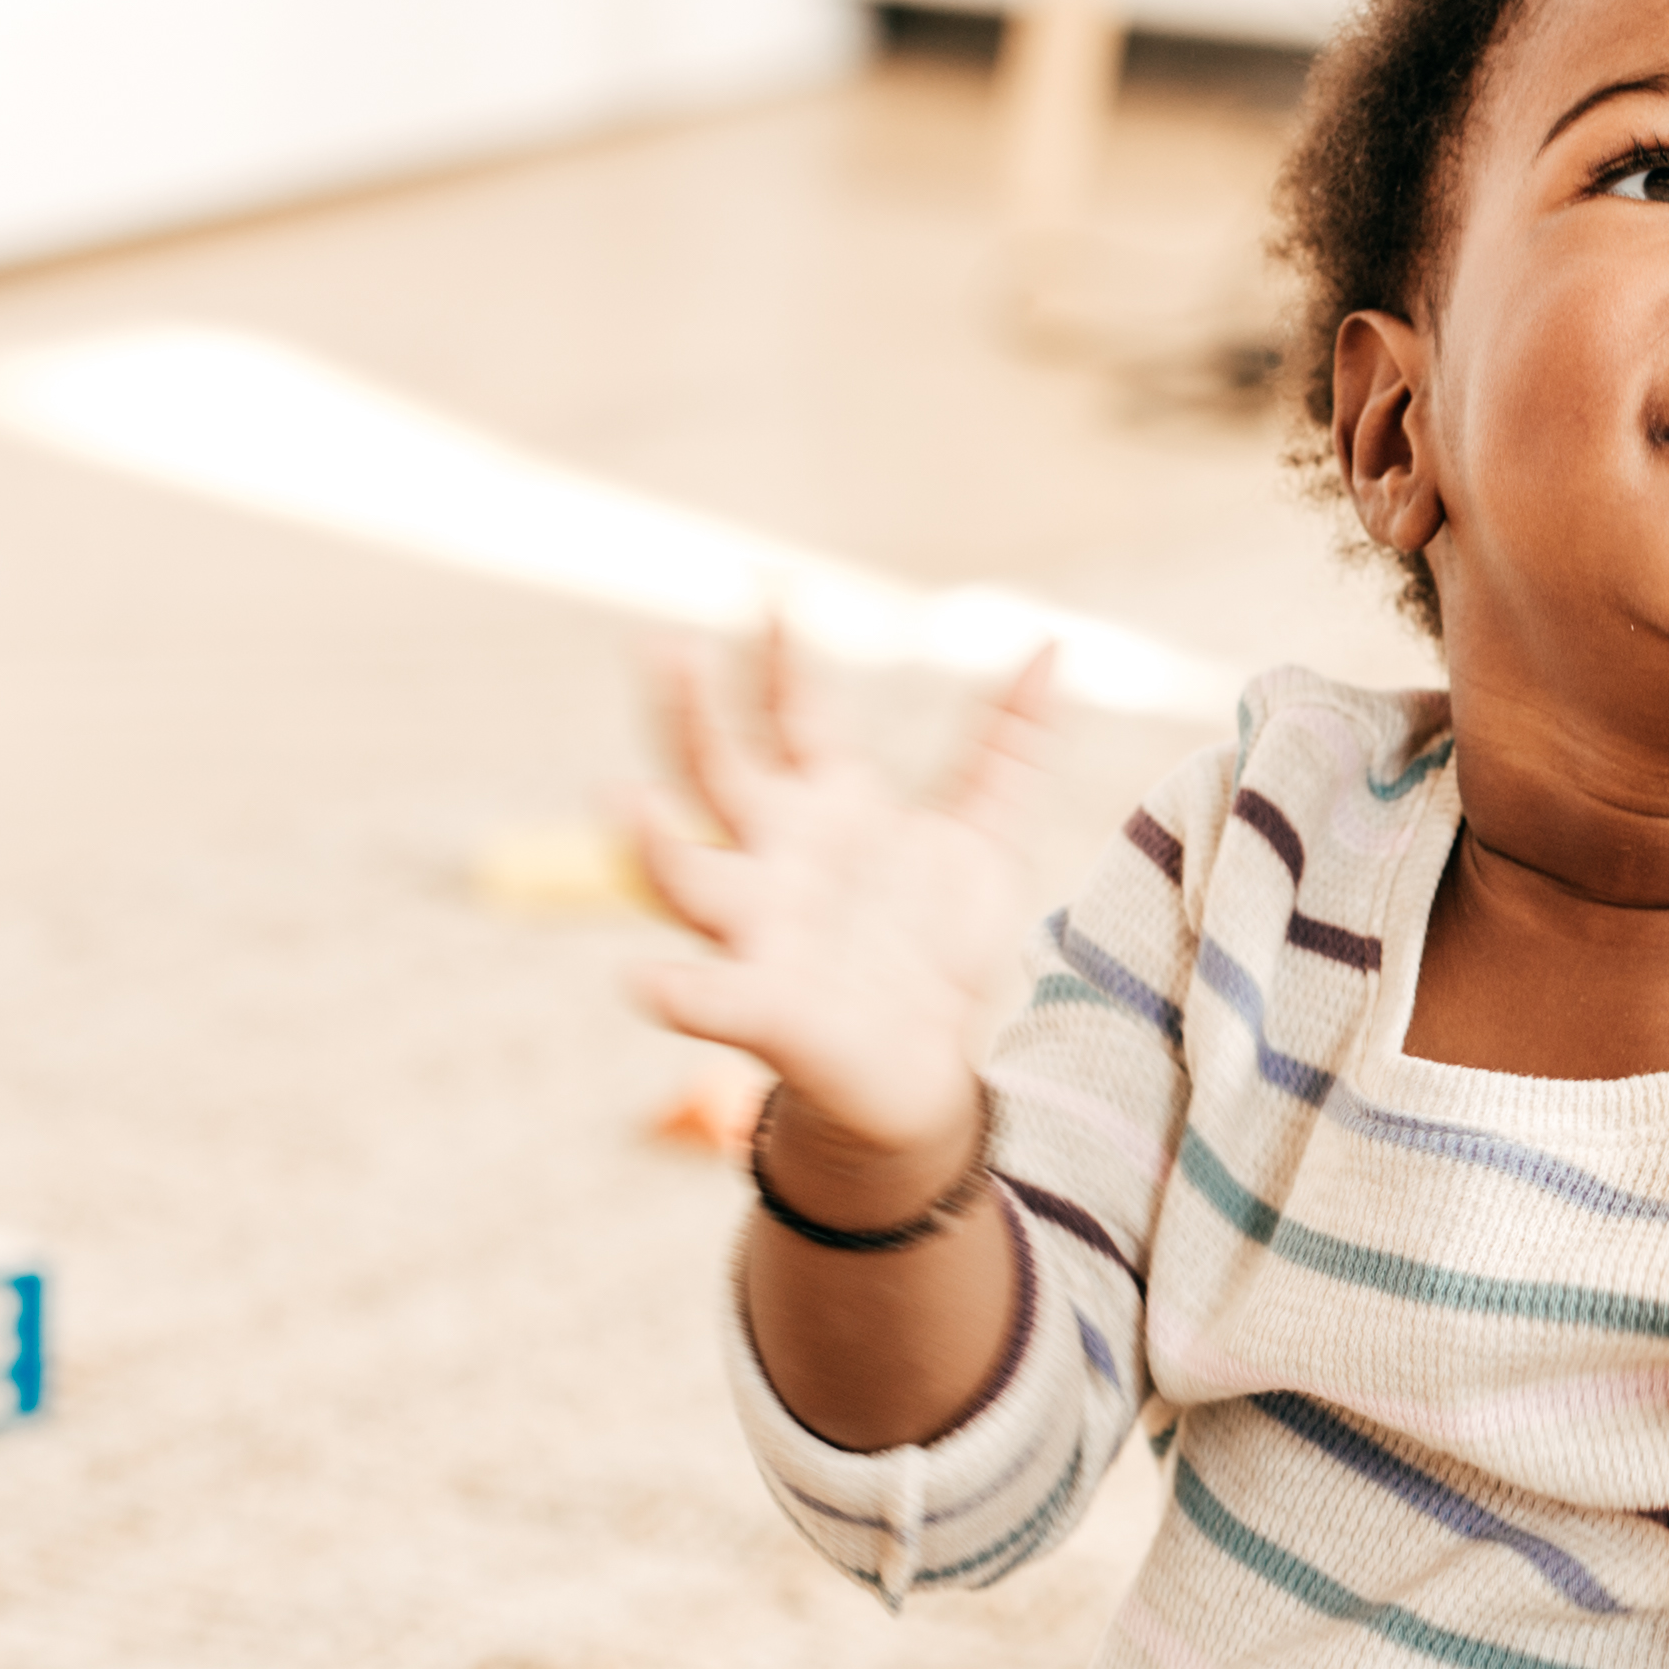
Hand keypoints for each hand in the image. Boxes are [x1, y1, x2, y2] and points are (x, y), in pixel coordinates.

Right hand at [628, 616, 1058, 1188]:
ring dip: (652, 842)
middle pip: (715, 774)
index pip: (792, 716)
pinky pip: (711, 998)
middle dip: (687, 715)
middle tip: (661, 647)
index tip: (774, 592)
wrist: (932, 1075)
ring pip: (688, 877)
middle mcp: (774, 860)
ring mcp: (761, 933)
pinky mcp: (767, 1013)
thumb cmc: (936, 952)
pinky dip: (678, 991)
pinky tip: (645, 981)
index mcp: (823, 808)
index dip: (781, 658)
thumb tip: (1052, 646)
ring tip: (617, 798)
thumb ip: (1013, 748)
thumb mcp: (987, 840)